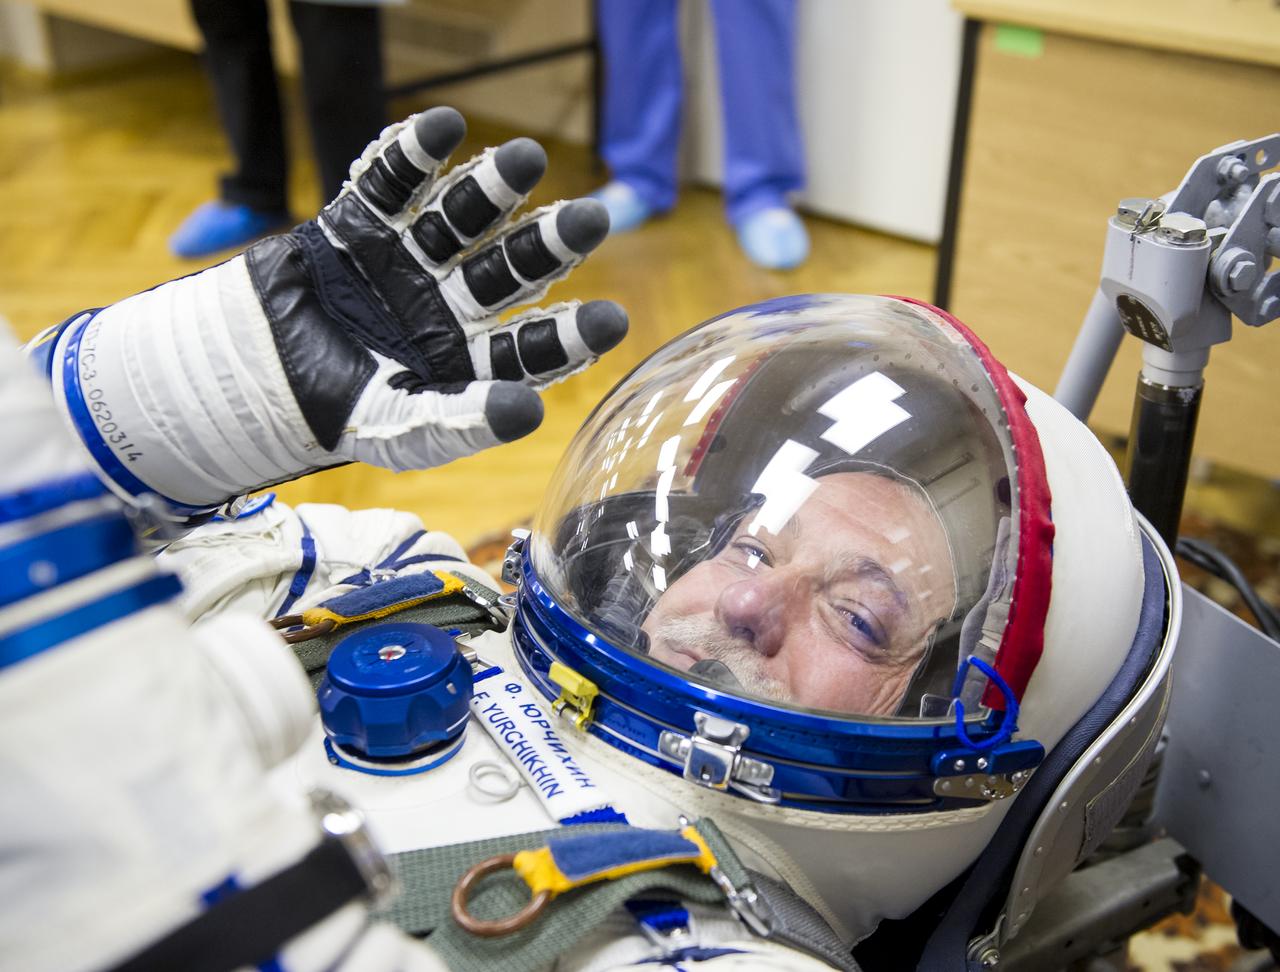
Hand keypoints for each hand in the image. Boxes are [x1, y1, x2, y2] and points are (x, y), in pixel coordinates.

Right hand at [251, 106, 626, 467]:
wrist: (250, 377)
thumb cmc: (337, 414)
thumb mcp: (401, 430)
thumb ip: (462, 420)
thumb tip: (531, 413)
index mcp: (474, 359)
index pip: (533, 346)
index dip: (571, 334)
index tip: (610, 320)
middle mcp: (453, 304)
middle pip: (510, 271)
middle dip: (549, 245)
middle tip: (591, 218)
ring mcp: (412, 259)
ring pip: (461, 220)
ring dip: (493, 188)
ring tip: (526, 157)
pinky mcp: (364, 223)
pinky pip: (392, 184)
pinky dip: (413, 155)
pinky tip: (442, 127)